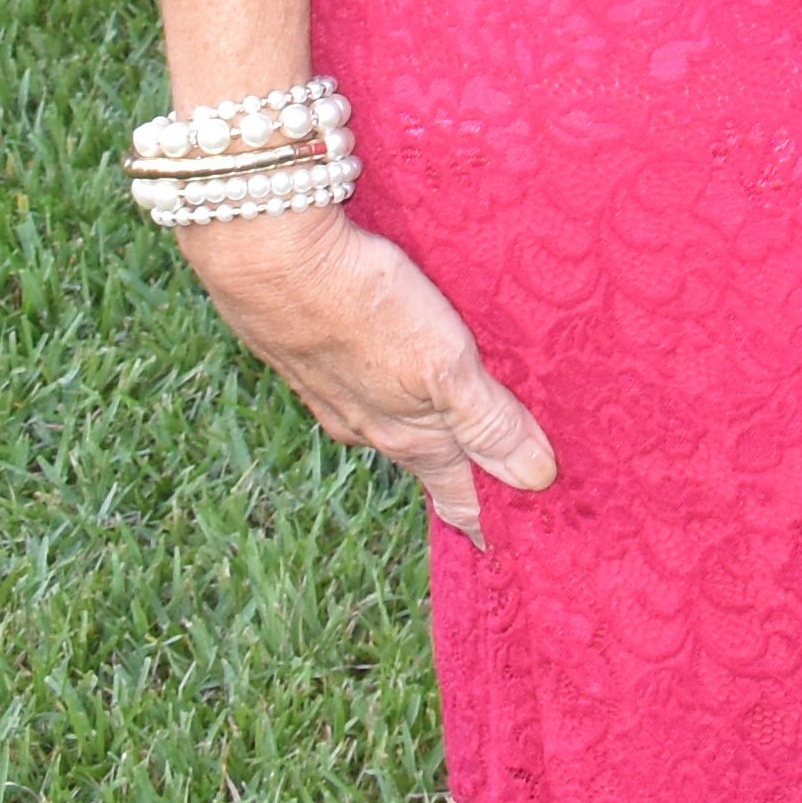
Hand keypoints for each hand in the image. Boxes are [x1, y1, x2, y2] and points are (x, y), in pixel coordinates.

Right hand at [179, 206, 556, 539]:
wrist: (267, 257)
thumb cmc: (364, 307)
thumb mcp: (442, 365)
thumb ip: (486, 421)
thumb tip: (534, 480)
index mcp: (408, 434)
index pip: (457, 493)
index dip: (487, 519)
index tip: (516, 545)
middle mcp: (368, 424)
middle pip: (429, 463)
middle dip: (466, 479)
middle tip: (501, 495)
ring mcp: (336, 391)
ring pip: (395, 425)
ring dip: (433, 436)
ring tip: (461, 443)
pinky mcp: (316, 354)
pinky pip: (368, 390)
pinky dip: (397, 395)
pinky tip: (400, 377)